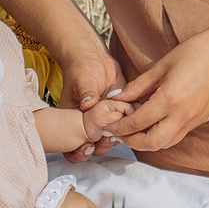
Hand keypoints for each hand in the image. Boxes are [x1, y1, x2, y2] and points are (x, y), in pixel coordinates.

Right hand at [61, 44, 125, 160]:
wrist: (95, 57)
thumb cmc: (82, 68)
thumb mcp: (82, 81)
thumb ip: (86, 93)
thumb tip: (87, 104)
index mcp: (74, 121)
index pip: (74, 145)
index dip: (81, 150)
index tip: (89, 144)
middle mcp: (89, 124)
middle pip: (95, 146)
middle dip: (103, 144)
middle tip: (110, 136)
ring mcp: (105, 120)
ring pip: (112, 139)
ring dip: (118, 137)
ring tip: (123, 127)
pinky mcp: (120, 113)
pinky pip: (126, 125)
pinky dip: (131, 124)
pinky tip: (134, 118)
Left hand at [108, 20, 208, 154]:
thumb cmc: (194, 53)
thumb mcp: (161, 66)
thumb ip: (138, 86)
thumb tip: (118, 98)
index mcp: (170, 99)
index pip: (138, 123)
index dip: (119, 127)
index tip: (107, 126)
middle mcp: (183, 115)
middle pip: (151, 143)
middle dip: (131, 142)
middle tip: (119, 133)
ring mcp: (195, 120)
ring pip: (166, 143)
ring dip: (148, 141)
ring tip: (134, 130)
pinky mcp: (202, 119)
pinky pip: (178, 135)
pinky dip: (163, 135)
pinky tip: (154, 123)